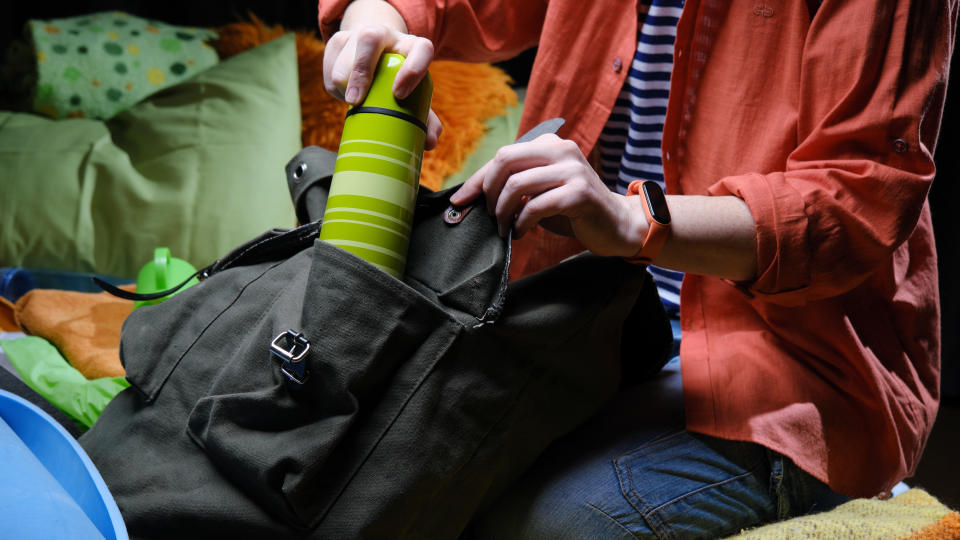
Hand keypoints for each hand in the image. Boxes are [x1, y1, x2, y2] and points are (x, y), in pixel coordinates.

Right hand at [323, 23, 441, 148]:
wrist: (375, 53)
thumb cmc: (399, 79)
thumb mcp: (415, 94)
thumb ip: (424, 117)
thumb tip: (428, 142)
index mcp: (413, 47)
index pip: (421, 50)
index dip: (412, 70)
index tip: (400, 95)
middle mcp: (386, 35)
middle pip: (370, 40)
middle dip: (361, 72)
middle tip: (356, 102)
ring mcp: (359, 35)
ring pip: (344, 56)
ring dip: (344, 85)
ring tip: (355, 102)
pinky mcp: (337, 42)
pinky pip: (329, 66)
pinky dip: (333, 87)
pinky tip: (343, 92)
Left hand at [449, 134, 648, 256]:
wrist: (615, 224)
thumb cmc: (571, 209)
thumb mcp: (538, 192)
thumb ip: (511, 187)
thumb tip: (468, 197)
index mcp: (549, 143)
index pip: (502, 155)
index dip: (477, 180)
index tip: (460, 201)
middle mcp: (561, 149)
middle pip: (505, 161)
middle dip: (488, 192)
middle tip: (491, 216)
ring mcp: (572, 169)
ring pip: (517, 184)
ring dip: (503, 212)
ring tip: (504, 228)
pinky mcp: (579, 193)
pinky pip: (535, 206)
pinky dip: (521, 222)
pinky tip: (521, 231)